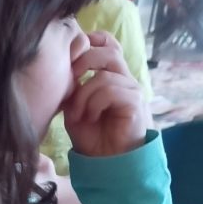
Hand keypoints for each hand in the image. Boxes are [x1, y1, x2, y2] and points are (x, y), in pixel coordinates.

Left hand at [61, 28, 151, 157]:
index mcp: (111, 75)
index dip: (90, 40)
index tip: (70, 56)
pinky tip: (91, 118)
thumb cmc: (92, 136)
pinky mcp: (135, 102)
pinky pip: (110, 91)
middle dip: (83, 61)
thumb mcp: (75, 107)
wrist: (107, 162)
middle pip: (109, 50)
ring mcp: (132, 89)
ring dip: (84, 95)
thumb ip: (73, 86)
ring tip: (78, 114)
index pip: (107, 42)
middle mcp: (124, 78)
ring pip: (104, 75)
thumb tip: (67, 67)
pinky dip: (94, 104)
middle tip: (69, 80)